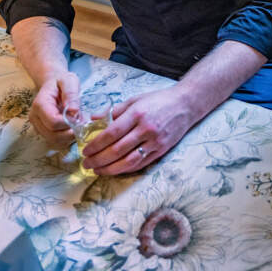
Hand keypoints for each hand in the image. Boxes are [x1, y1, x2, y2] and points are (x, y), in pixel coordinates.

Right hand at [28, 71, 79, 147]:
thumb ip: (71, 94)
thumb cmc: (61, 81)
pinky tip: (73, 127)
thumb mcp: (69, 81)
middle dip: (70, 131)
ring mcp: (38, 126)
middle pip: (53, 135)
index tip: (79, 116)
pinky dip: (67, 138)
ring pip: (54, 141)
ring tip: (77, 123)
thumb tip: (73, 111)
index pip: (53, 122)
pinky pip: (56, 141)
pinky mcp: (43, 132)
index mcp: (40, 104)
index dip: (68, 123)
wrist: (53, 84)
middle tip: (82, 122)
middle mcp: (35, 118)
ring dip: (69, 136)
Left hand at [81, 86, 197, 175]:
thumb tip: (93, 119)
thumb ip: (114, 111)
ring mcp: (155, 141)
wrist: (186, 104)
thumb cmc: (158, 100)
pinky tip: (114, 170)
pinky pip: (141, 163)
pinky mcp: (162, 150)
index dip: (96, 144)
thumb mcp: (135, 100)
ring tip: (97, 170)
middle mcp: (146, 129)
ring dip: (110, 168)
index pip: (112, 133)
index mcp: (137, 114)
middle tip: (86, 163)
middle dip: (99, 159)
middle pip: (117, 149)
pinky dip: (125, 169)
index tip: (86, 150)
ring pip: (128, 161)